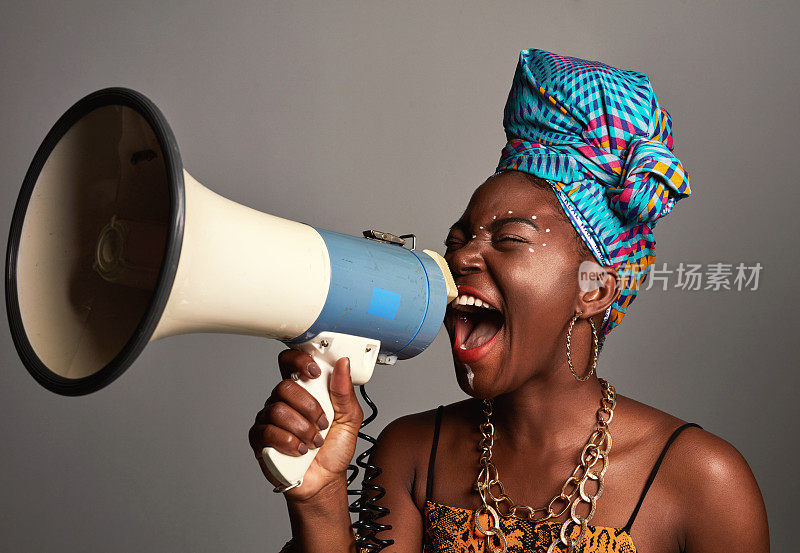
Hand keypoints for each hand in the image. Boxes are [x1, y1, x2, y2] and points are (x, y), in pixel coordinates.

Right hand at [248, 349, 363, 501]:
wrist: (325, 481)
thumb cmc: (334, 449)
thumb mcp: (350, 419)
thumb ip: (345, 392)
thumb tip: (343, 364)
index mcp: (304, 390)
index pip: (290, 363)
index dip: (298, 360)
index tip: (314, 371)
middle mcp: (283, 401)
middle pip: (285, 387)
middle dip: (309, 407)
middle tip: (322, 424)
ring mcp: (269, 419)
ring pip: (278, 410)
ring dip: (302, 428)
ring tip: (314, 441)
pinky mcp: (260, 439)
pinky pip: (268, 431)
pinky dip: (289, 442)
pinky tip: (300, 450)